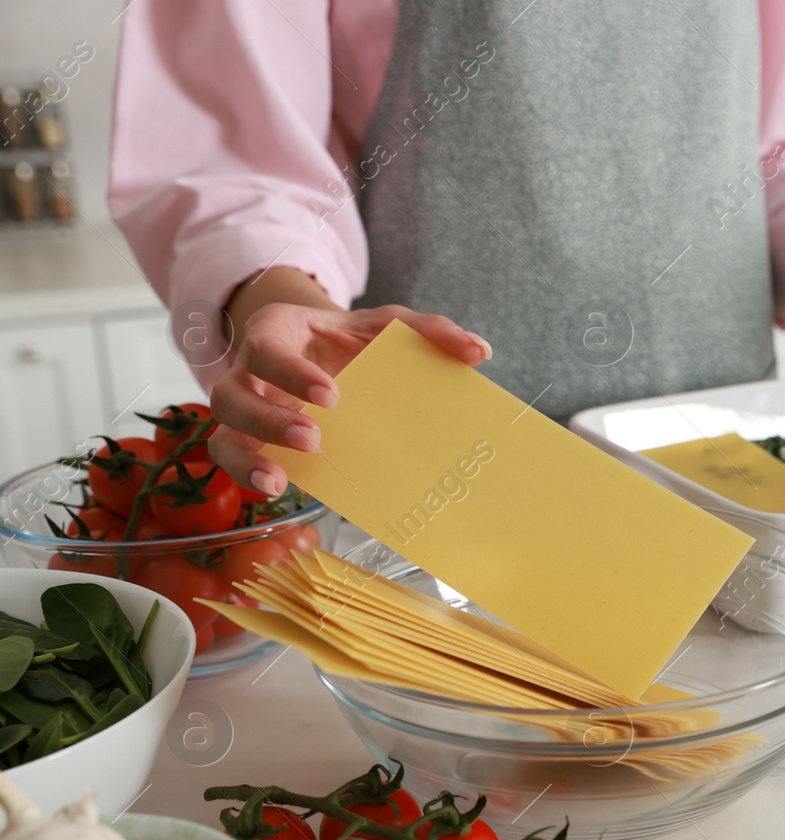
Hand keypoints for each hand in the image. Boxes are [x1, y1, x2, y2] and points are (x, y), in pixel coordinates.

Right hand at [209, 299, 488, 496]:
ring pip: (222, 431)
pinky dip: (247, 474)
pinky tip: (277, 488)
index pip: (267, 347)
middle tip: (314, 436)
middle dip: (268, 418)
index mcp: (278, 331)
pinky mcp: (248, 437)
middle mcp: (248, 369)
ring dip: (248, 455)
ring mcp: (245, 407)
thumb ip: (429, 330)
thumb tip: (480, 351)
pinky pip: (231, 457)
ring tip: (282, 478)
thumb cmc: (353, 338)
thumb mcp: (387, 324)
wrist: (325, 348)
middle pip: (231, 393)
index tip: (331, 395)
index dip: (291, 372)